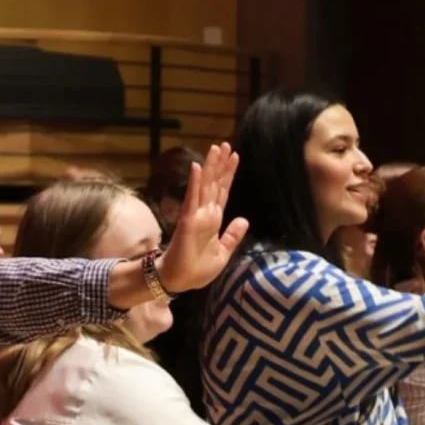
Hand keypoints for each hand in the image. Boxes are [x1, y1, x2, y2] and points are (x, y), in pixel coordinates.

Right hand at [156, 142, 249, 292]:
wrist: (180, 281)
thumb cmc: (198, 270)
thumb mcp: (223, 253)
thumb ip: (232, 236)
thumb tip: (244, 220)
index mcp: (214, 220)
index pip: (223, 192)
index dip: (228, 175)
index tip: (235, 157)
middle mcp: (205, 213)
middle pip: (215, 184)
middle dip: (220, 164)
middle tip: (225, 144)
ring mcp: (196, 215)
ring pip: (205, 186)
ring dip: (210, 166)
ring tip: (216, 147)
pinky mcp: (188, 220)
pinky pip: (192, 198)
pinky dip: (195, 183)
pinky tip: (197, 167)